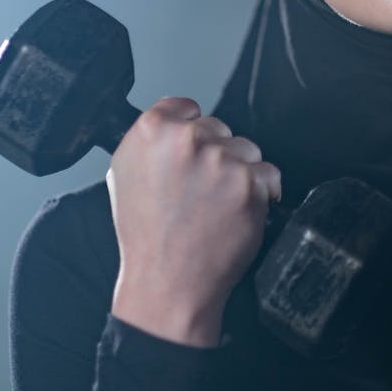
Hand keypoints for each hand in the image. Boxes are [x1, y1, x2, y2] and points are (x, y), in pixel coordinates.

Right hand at [107, 97, 280, 346]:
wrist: (168, 283)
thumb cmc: (146, 235)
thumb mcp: (123, 174)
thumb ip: (149, 141)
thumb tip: (173, 120)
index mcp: (151, 131)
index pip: (186, 107)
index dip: (189, 130)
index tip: (189, 152)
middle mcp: (186, 140)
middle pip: (218, 128)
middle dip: (214, 154)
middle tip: (198, 190)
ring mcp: (220, 160)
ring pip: (246, 149)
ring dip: (239, 172)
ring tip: (215, 205)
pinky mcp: (249, 183)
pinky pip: (268, 174)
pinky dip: (258, 193)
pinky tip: (233, 213)